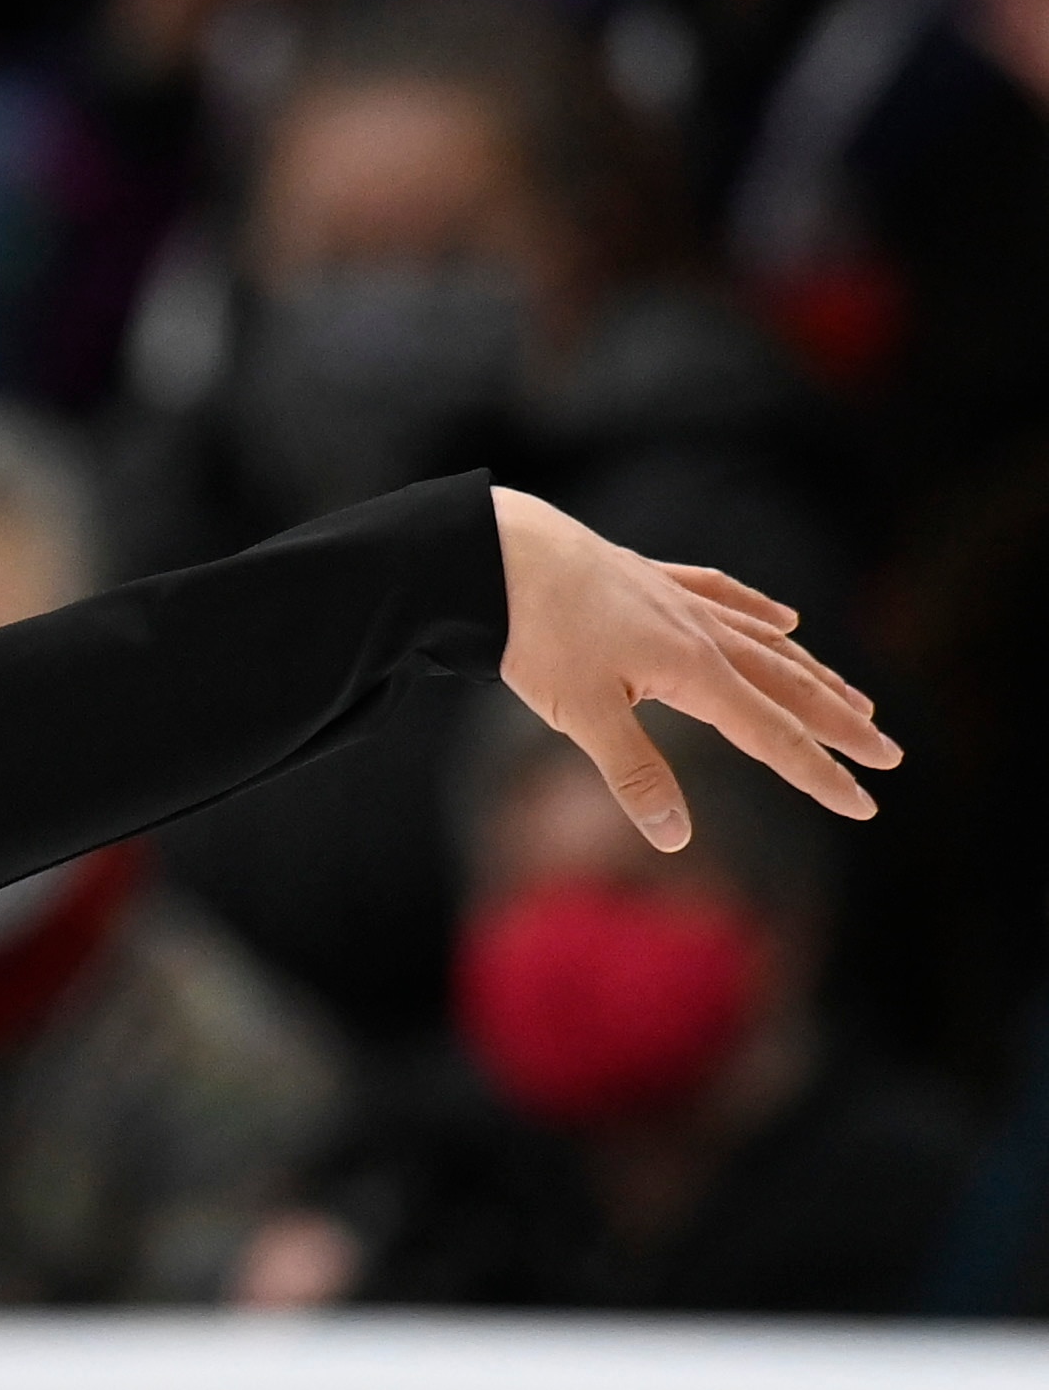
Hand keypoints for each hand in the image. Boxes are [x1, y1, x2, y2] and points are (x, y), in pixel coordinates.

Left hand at [492, 486, 895, 850]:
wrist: (500, 552)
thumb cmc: (537, 634)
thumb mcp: (584, 715)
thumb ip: (635, 775)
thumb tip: (677, 838)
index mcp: (695, 670)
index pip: (772, 735)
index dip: (819, 774)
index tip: (863, 804)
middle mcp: (702, 632)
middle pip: (789, 686)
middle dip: (841, 724)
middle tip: (889, 753)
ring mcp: (679, 600)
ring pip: (766, 643)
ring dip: (814, 674)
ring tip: (855, 699)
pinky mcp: (650, 578)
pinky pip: (723, 596)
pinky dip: (759, 611)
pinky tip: (784, 618)